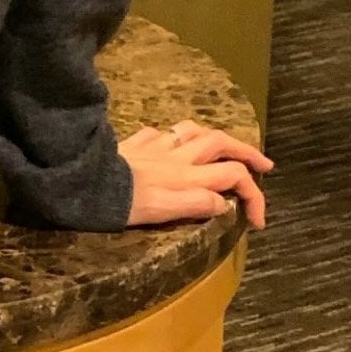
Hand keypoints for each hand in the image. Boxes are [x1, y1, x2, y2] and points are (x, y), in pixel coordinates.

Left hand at [119, 120, 272, 230]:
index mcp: (187, 176)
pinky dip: (174, 137)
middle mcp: (177, 156)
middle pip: (222, 143)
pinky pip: (160, 133)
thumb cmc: (122, 203)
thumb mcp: (162, 211)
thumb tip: (224, 203)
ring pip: (194, 130)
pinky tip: (171, 142)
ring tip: (225, 146)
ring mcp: (156, 146)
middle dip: (247, 152)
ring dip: (215, 137)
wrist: (85, 181)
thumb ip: (196, 204)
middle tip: (264, 165)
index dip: (254, 196)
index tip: (257, 221)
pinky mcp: (135, 143)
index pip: (234, 176)